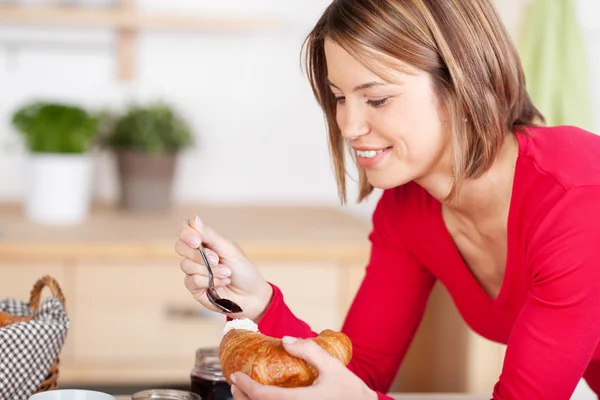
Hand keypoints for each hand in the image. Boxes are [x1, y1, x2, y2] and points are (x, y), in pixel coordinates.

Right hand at [175, 215, 272, 320]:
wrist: (252, 295)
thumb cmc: (244, 270)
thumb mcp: (229, 250)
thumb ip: (210, 236)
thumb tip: (194, 219)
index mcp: (205, 241)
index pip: (184, 229)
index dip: (185, 232)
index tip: (197, 240)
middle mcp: (196, 255)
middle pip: (180, 247)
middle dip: (199, 254)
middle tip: (217, 259)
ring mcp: (194, 271)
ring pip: (186, 265)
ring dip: (210, 270)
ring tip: (227, 273)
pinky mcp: (194, 287)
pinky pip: (192, 280)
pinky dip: (209, 281)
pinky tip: (222, 283)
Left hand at [229, 336, 377, 399]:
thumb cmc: (351, 392)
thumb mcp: (332, 366)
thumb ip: (309, 351)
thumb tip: (286, 339)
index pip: (263, 396)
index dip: (245, 386)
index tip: (235, 375)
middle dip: (242, 397)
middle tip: (236, 383)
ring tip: (245, 392)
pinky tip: (264, 398)